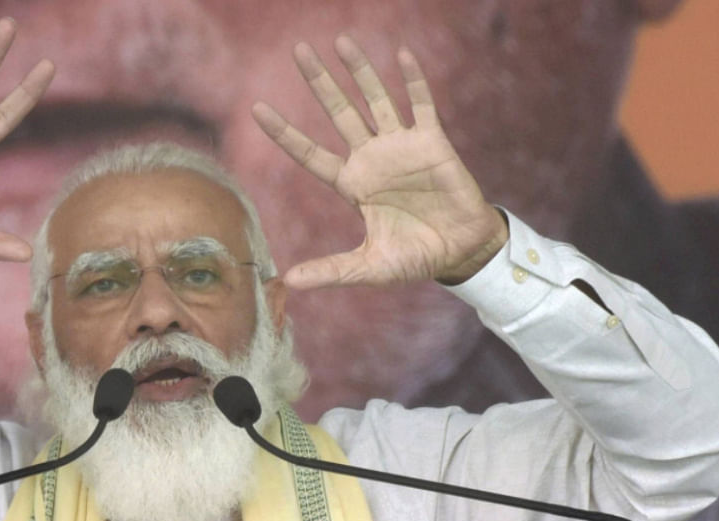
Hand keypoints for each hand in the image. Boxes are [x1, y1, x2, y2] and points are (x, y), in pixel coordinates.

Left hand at [253, 36, 507, 287]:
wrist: (461, 251)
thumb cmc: (415, 259)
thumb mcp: (369, 267)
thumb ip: (332, 270)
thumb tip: (288, 282)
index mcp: (352, 184)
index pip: (309, 152)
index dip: (285, 132)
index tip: (257, 109)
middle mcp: (372, 158)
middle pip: (339, 112)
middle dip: (319, 82)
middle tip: (298, 50)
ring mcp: (401, 146)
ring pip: (375, 99)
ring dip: (360, 71)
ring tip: (341, 41)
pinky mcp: (432, 142)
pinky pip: (420, 104)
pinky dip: (412, 80)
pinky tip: (401, 55)